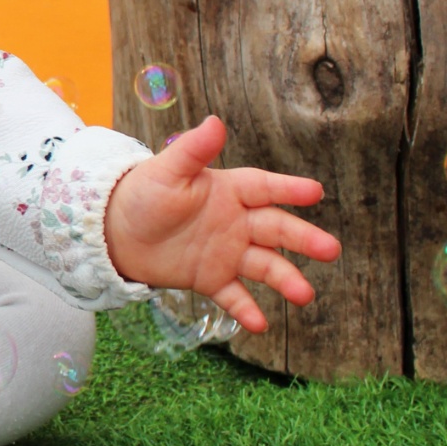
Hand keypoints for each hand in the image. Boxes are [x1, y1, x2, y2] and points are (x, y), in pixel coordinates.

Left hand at [101, 114, 339, 332]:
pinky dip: (246, 309)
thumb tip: (215, 121)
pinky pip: (233, 295)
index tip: (315, 192)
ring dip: (285, 279)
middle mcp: (236, 221)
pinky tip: (260, 325)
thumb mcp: (167, 170)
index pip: (265, 188)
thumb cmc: (143, 193)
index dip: (288, 189)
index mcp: (229, 190)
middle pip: (276, 229)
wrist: (116, 231)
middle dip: (303, 239)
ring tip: (304, 295)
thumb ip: (193, 150)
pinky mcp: (211, 278)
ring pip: (264, 265)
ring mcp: (227, 252)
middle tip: (330, 250)